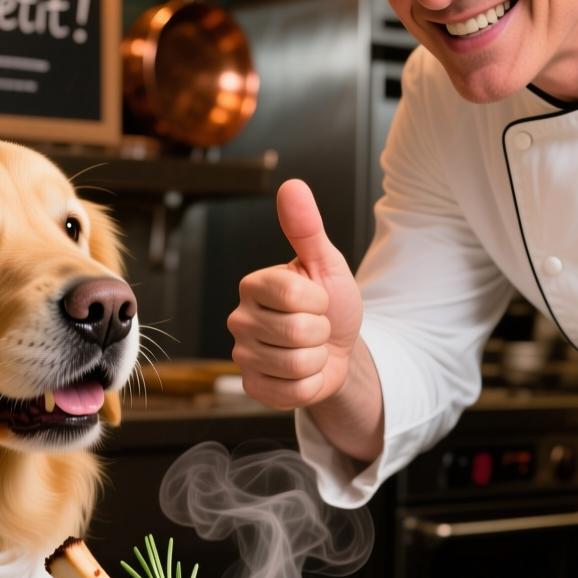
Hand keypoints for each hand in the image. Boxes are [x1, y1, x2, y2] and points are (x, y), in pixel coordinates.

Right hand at [228, 180, 362, 410]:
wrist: (338, 349)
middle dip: (321, 332)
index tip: (319, 299)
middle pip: (297, 333)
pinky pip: (292, 392)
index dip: (321, 301)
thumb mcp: (325, 264)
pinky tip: (304, 371)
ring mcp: (243, 355)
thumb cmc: (330, 305)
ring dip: (317, 359)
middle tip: (316, 326)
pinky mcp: (252, 387)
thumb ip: (306, 228)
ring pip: (297, 364)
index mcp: (254, 285)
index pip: (293, 296)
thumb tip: (291, 186)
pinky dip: (310, 384)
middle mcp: (240, 318)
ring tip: (311, 348)